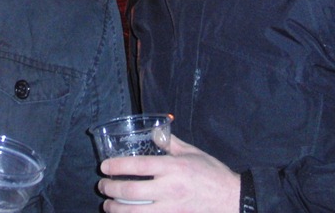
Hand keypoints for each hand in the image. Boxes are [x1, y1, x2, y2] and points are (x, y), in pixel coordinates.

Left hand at [98, 135, 240, 212]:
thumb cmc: (212, 173)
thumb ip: (170, 142)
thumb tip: (153, 131)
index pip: (138, 165)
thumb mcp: (192, 152)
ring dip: (117, 210)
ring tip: (108, 205)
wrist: (232, 199)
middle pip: (132, 191)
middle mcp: (170, 188)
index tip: (104, 166)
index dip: (117, 166)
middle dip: (111, 190)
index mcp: (173, 167)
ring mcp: (171, 208)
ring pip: (136, 212)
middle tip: (102, 186)